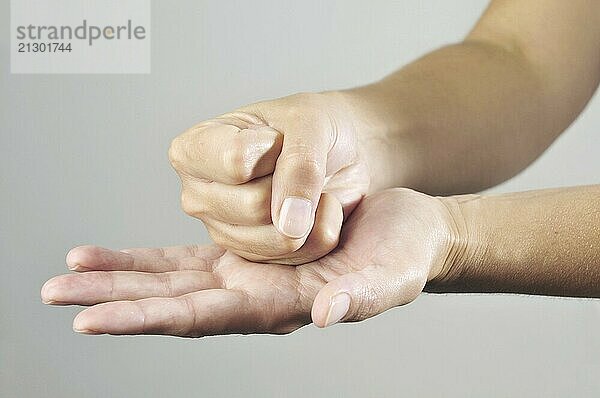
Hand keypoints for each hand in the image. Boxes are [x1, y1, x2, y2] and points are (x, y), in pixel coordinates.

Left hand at [41, 188, 460, 335]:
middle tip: (56, 297)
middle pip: (171, 303)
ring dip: (120, 278)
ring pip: (170, 279)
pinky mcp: (245, 251)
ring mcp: (245, 274)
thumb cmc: (404, 255)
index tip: (92, 321)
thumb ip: (359, 298)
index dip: (147, 319)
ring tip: (70, 273)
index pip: (202, 318)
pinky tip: (116, 257)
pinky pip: (186, 256)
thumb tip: (326, 313)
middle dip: (114, 301)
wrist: (407, 228)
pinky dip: (148, 257)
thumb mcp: (390, 277)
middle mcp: (252, 296)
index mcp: (280, 307)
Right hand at [168, 92, 370, 263]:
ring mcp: (223, 231)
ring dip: (310, 210)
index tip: (276, 134)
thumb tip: (290, 225)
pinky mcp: (253, 256)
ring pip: (279, 237)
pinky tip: (310, 209)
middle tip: (295, 165)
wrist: (341, 149)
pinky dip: (319, 230)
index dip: (273, 147)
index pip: (236, 163)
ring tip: (305, 186)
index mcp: (193, 149)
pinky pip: (300, 255)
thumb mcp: (309, 122)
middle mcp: (198, 195)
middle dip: (292, 184)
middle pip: (255, 206)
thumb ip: (299, 166)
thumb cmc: (314, 125)